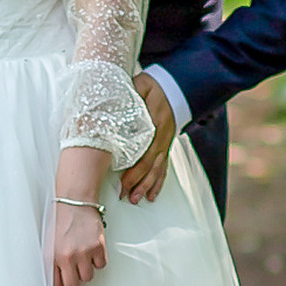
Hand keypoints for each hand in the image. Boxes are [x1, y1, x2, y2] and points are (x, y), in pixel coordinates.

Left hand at [50, 197, 107, 285]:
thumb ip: (51, 262)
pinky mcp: (98, 247)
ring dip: (85, 272)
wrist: (74, 201)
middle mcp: (67, 257)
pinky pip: (100, 265)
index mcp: (51, 256)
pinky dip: (97, 261)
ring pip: (88, 277)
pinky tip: (92, 251)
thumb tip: (56, 284)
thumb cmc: (59, 220)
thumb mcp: (48, 242)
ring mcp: (83, 252)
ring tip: (82, 260)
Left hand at [118, 70, 177, 203]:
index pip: (144, 151)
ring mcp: (166, 142)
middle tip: (126, 195)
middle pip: (151, 163)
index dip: (134, 168)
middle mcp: (162, 135)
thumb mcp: (139, 85)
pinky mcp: (166, 146)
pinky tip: (152, 195)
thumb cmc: (152, 86)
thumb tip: (112, 106)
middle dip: (138, 182)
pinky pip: (164, 167)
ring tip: (137, 199)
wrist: (173, 86)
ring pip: (158, 168)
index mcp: (155, 122)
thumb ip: (128, 96)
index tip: (122, 181)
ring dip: (148, 185)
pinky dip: (158, 182)